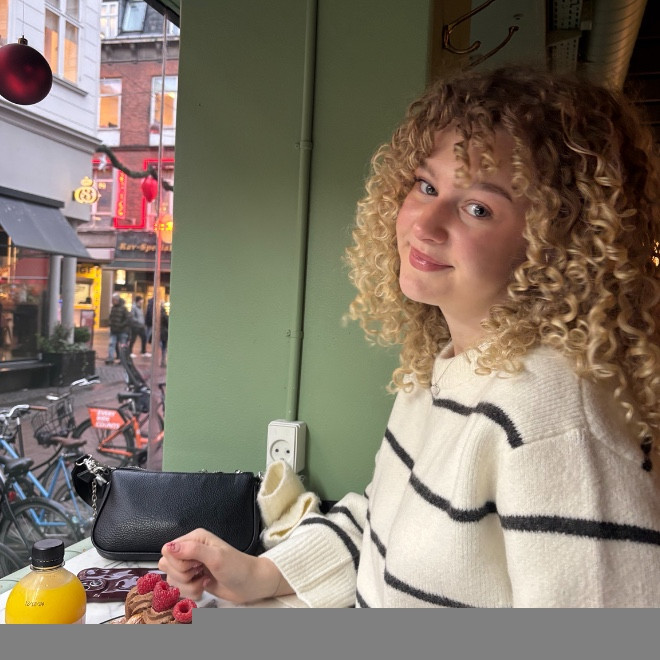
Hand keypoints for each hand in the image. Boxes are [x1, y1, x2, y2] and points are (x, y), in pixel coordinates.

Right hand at [158, 528, 291, 602]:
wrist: (251, 584)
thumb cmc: (238, 567)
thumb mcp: (216, 557)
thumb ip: (192, 551)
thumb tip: (168, 547)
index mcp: (195, 538)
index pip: (167, 550)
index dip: (178, 562)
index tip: (195, 565)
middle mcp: (190, 550)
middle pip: (167, 566)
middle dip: (183, 576)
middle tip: (201, 572)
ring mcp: (191, 566)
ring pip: (172, 579)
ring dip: (187, 586)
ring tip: (204, 581)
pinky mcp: (193, 579)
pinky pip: (179, 588)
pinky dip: (191, 592)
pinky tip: (204, 587)